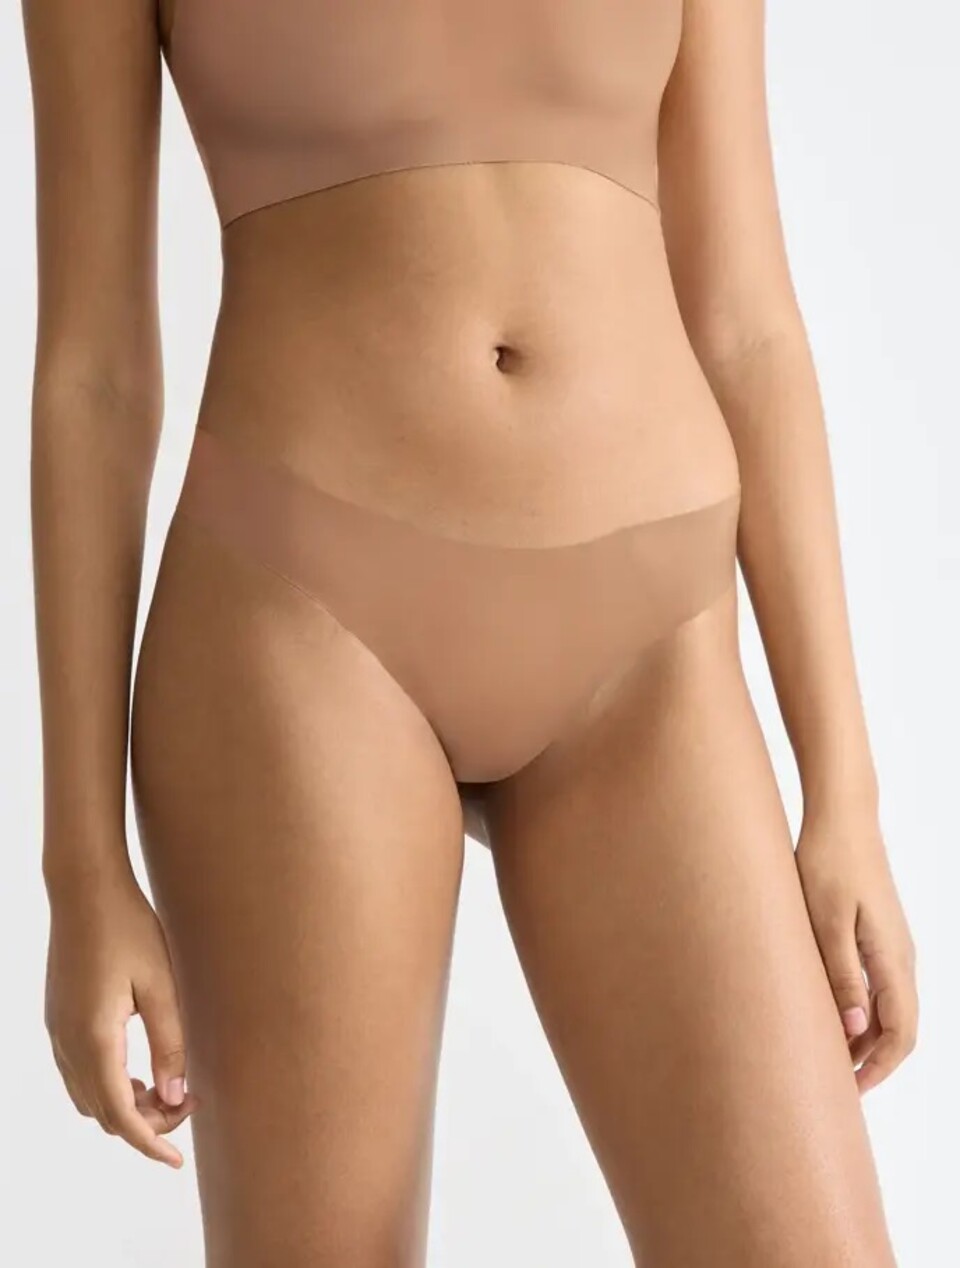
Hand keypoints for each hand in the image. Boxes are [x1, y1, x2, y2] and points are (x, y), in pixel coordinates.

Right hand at [44, 862, 198, 1166]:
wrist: (85, 888)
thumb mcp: (162, 985)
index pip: (122, 1114)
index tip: (177, 1162)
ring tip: (170, 1084)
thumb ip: (170, 1044)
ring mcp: (57, 1032)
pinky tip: (141, 1065)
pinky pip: (80, 1072)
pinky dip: (109, 1084)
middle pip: (104, 1112)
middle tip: (190, 1101)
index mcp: (95, 1039)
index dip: (150, 1142)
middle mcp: (67, 1043)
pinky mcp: (58, 1019)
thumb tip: (176, 1098)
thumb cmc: (129, 928)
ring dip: (126, 1104)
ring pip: (88, 1096)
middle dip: (145, 1122)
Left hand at [795, 805, 917, 1093]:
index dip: (878, 1068)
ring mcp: (892, 946)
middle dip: (871, 1061)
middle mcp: (901, 958)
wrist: (842, 818)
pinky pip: (878, 986)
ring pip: (887, 1008)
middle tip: (832, 1084)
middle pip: (898, 1027)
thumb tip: (855, 1029)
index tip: (849, 1092)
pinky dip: (859, 1010)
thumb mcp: (825, 920)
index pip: (900, 1032)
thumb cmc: (828, 863)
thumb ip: (841, 974)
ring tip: (825, 1055)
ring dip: (863, 1037)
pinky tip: (828, 1013)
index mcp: (892, 959)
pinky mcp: (877, 934)